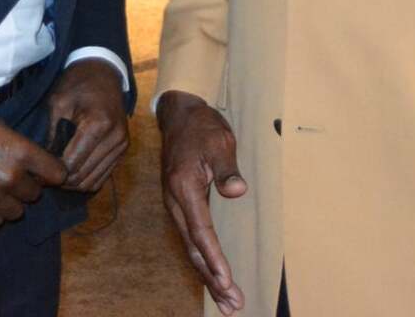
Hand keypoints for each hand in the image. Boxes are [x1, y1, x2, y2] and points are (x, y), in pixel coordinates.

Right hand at [0, 101, 66, 227]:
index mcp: (21, 152)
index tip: (47, 172)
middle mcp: (10, 177)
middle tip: (15, 178)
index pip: (57, 173)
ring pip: (16, 212)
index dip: (53, 172)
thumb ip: (18, 145)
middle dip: (28, 186)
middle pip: (35, 195)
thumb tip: (31, 160)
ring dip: (11, 202)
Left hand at [45, 59, 128, 191]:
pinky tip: (72, 171)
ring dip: (73, 183)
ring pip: (93, 181)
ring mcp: (122, 145)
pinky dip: (86, 180)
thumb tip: (44, 165)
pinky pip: (103, 177)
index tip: (36, 171)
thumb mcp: (58, 104)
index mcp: (99, 124)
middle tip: (42, 175)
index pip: (72, 164)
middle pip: (82, 176)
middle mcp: (115, 138)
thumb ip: (53, 135)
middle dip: (61, 180)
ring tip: (56, 174)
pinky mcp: (123, 149)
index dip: (52, 172)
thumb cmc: (78, 84)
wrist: (103, 73)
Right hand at [157, 90, 247, 313]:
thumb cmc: (202, 128)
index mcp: (184, 189)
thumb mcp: (219, 142)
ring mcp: (177, 207)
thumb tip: (237, 190)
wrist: (179, 116)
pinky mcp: (182, 208)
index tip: (226, 281)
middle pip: (195, 250)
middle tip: (233, 305)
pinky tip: (214, 277)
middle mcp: (176, 204)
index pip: (202, 232)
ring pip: (192, 249)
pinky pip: (192, 241)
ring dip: (209, 277)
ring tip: (227, 302)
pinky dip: (204, 262)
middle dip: (213, 280)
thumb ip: (226, 169)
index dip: (215, 258)